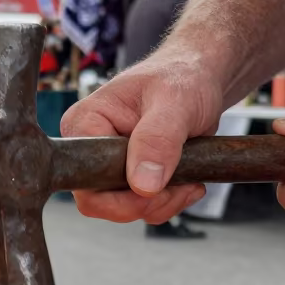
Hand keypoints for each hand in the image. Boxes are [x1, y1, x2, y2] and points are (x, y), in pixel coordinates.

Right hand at [60, 46, 222, 222]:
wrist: (200, 77)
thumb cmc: (182, 76)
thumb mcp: (175, 102)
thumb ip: (157, 140)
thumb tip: (143, 185)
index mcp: (84, 123)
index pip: (86, 181)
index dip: (121, 196)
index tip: (160, 186)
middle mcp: (89, 146)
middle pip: (101, 202)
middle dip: (146, 203)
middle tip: (182, 186)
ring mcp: (108, 163)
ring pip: (124, 208)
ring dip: (163, 203)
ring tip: (189, 179)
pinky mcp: (128, 175)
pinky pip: (141, 206)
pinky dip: (168, 201)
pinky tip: (187, 182)